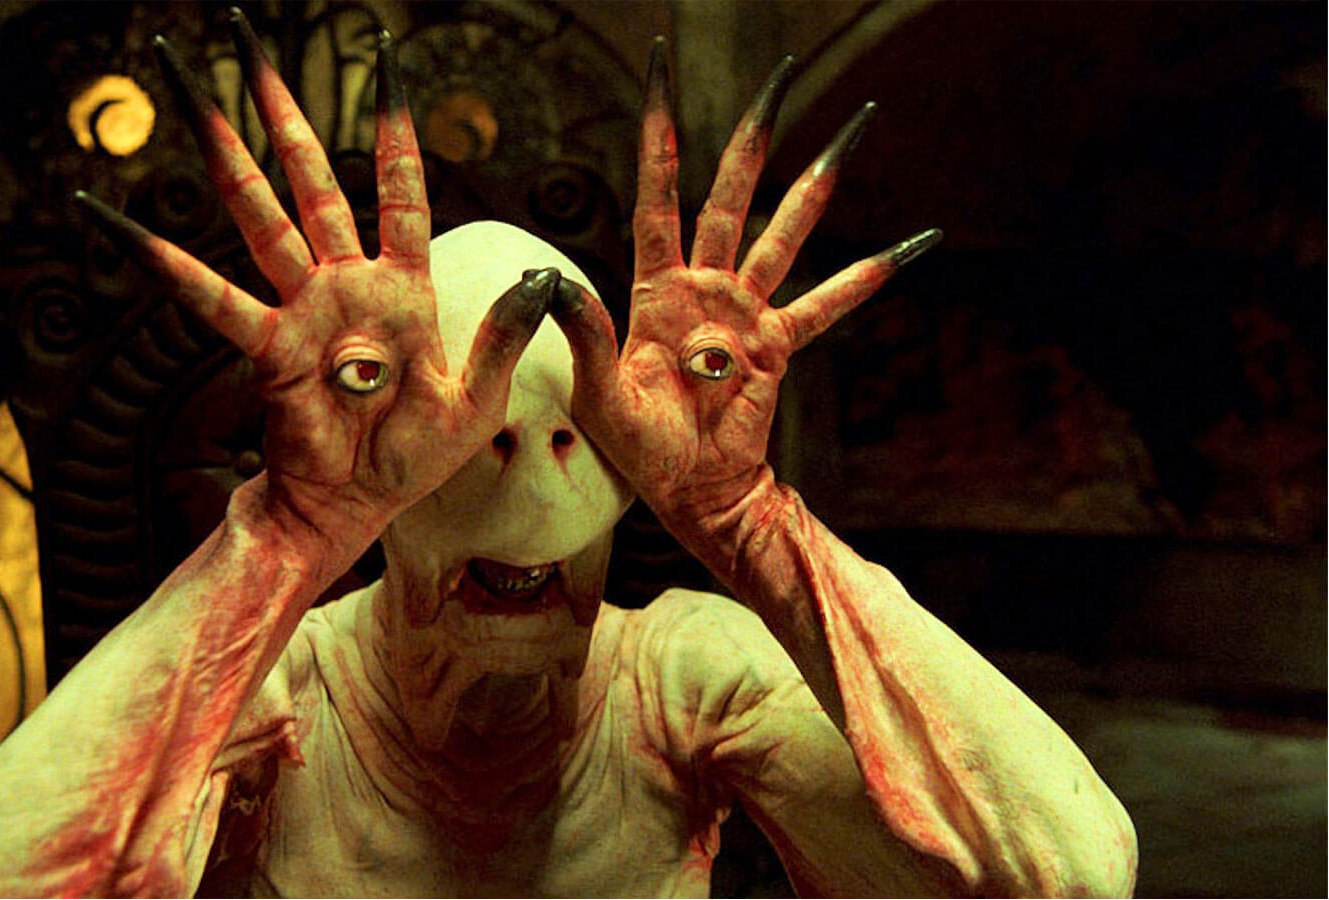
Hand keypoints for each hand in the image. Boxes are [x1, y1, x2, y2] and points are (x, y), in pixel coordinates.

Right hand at [78, 17, 551, 542]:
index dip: (393, 130)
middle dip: (282, 112)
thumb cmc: (415, 457)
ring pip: (260, 214)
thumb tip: (545, 279)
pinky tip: (120, 226)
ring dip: (228, 153)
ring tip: (194, 96)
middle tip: (250, 43)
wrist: (360, 506)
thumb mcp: (477, 396)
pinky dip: (169, 267)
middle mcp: (343, 282)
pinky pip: (215, 300)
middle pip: (310, 177)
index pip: (398, 187)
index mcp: (400, 285)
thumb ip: (503, 335)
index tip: (386, 66)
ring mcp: (301, 309)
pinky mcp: (269, 346)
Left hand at [552, 38, 938, 520]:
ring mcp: (745, 311)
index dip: (659, 138)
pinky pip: (825, 306)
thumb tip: (548, 281)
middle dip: (753, 135)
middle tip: (779, 74)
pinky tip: (907, 246)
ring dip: (817, 183)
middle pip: (731, 193)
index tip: (661, 75)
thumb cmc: (640, 448)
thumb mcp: (597, 393)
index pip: (657, 196)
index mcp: (654, 289)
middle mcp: (704, 286)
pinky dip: (863, 278)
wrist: (690, 493)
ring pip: (785, 231)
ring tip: (851, 132)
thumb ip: (584, 333)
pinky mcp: (777, 345)